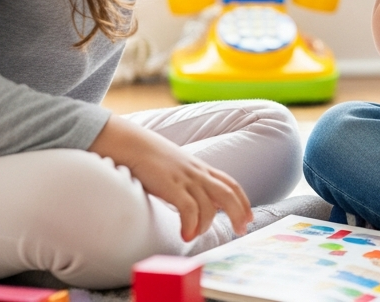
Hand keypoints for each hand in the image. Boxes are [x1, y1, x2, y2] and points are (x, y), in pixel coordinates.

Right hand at [89, 116, 251, 241]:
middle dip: (238, 212)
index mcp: (201, 168)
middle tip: (240, 230)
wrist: (131, 144)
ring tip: (196, 235)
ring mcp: (185, 179)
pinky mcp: (170, 185)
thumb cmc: (152, 159)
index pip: (231, 184)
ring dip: (206, 224)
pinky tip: (186, 235)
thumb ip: (191, 182)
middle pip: (228, 193)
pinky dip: (191, 224)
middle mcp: (198, 173)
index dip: (243, 200)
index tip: (248, 217)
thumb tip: (201, 202)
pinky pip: (188, 208)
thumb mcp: (179, 169)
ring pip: (208, 205)